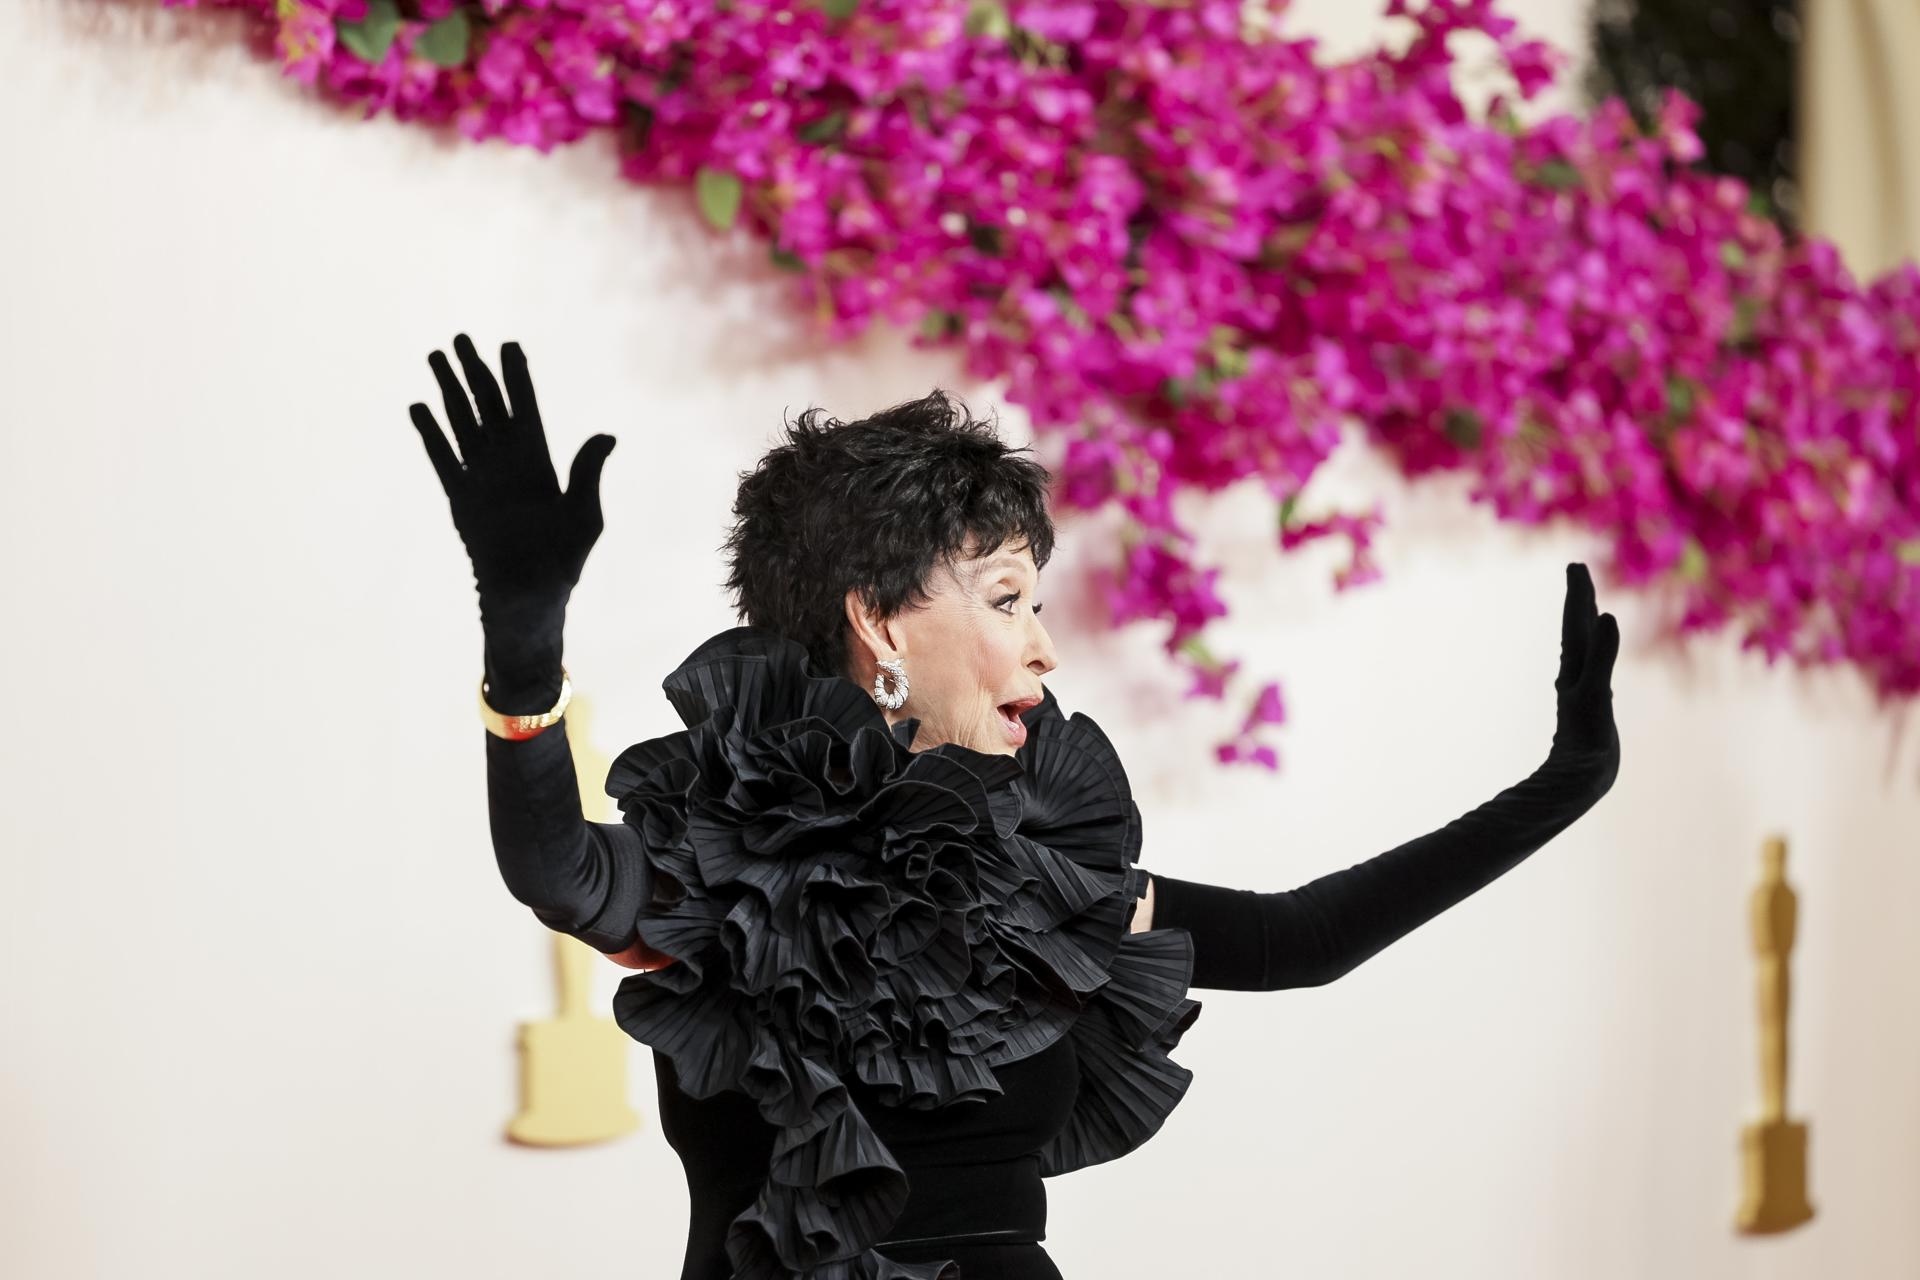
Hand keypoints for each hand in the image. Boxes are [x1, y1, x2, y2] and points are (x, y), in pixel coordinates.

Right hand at [409, 334, 616, 614]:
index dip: (517, 377)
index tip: (508, 345)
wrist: (528, 597)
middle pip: (488, 406)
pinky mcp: (460, 498)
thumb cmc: (564, 561)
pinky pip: (442, 459)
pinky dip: (430, 434)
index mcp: (541, 462)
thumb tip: (607, 435)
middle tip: (460, 337)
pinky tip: (418, 407)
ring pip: (462, 423)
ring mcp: (482, 478)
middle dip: (475, 372)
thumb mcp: (585, 514)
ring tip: (435, 357)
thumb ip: (588, 473)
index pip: (525, 408)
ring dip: (448, 390)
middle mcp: (509, 463)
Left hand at [1550, 562, 1620, 769]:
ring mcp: (1581, 688)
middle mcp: (1574, 674)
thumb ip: (1601, 655)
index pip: (1574, 622)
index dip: (1577, 594)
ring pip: (1582, 646)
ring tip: (1587, 603)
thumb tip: (1606, 616)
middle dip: (1578, 599)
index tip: (1575, 566)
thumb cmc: (1586, 737)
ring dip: (1584, 621)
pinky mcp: (1591, 705)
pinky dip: (1596, 651)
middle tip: (1577, 570)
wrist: (1578, 779)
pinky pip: (1593, 668)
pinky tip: (1596, 653)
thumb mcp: (1596, 691)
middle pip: (1575, 628)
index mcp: (1574, 667)